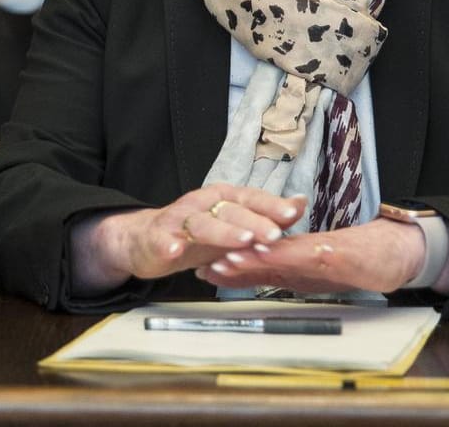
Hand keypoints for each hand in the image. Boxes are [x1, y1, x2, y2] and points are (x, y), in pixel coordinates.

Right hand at [69, 185, 305, 294]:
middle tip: (274, 235)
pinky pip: (165, 239)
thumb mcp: (234, 227)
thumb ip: (267, 217)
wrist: (147, 241)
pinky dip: (170, 244)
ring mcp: (180, 219)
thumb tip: (301, 203)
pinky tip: (176, 251)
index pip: (251, 198)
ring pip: (203, 223)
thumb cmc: (196, 235)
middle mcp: (203, 204)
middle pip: (231, 210)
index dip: (271, 206)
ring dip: (222, 231)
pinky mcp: (159, 237)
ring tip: (241, 240)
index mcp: (223, 199)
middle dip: (254, 222)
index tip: (293, 213)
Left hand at [192, 217, 424, 295]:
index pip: (261, 262)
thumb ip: (293, 270)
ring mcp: (322, 252)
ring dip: (256, 257)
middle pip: (265, 257)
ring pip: (283, 253)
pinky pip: (311, 254)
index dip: (233, 266)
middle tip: (207, 265)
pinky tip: (276, 254)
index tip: (205, 269)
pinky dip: (291, 255)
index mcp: (300, 259)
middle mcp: (305, 253)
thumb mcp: (323, 269)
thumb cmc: (362, 257)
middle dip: (235, 261)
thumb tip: (258, 277)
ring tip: (230, 259)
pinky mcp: (341, 253)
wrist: (402, 250)